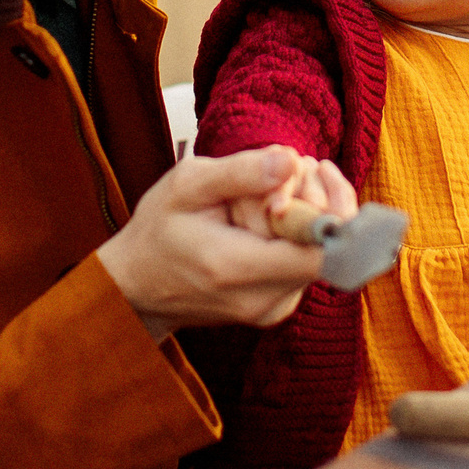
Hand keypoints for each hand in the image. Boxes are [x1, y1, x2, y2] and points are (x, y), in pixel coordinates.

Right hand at [95, 147, 355, 339]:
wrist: (138, 285)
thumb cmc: (159, 230)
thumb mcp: (187, 185)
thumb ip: (241, 172)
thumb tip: (291, 159)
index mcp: (236, 268)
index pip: (322, 249)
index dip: (329, 203)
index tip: (308, 169)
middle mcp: (262, 300)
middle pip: (328, 247)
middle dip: (316, 198)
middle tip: (283, 171)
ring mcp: (273, 309)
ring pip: (322, 255)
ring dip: (308, 217)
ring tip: (267, 194)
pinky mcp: (278, 307)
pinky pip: (308, 265)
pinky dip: (299, 236)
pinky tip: (268, 217)